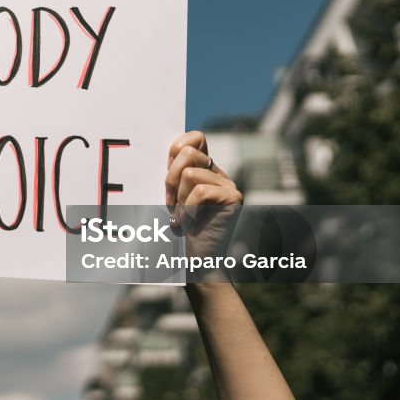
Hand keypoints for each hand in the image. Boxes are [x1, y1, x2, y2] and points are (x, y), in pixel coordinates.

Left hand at [165, 131, 241, 257]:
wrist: (194, 262)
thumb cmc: (178, 230)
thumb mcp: (170, 196)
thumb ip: (173, 174)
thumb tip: (165, 150)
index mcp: (203, 169)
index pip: (195, 137)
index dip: (176, 150)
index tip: (167, 176)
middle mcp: (218, 174)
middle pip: (188, 152)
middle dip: (171, 179)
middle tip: (171, 204)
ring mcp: (228, 185)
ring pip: (190, 173)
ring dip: (179, 199)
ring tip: (182, 217)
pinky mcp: (233, 198)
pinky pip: (200, 191)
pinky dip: (189, 210)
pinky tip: (189, 224)